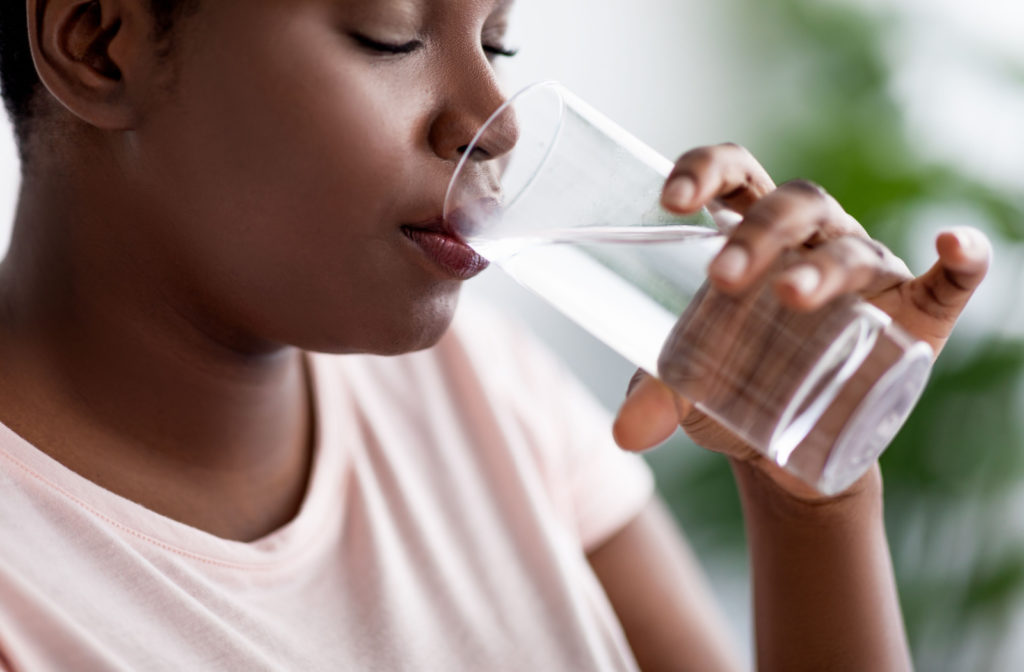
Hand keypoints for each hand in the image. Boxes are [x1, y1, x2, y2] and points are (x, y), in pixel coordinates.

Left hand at [612, 143, 990, 495]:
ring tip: (789, 297)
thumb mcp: (690, 385)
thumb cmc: (734, 384)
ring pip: (850, 248)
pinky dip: (960, 263)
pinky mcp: (914, 319)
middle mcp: (813, 239)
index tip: (671, 201)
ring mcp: (866, 274)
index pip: (735, 176)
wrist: (786, 444)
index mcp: (753, 234)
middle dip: (758, 234)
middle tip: (721, 280)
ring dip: (823, 266)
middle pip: (794, 205)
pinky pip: (947, 282)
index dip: (705, 171)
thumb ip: (656, 393)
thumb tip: (622, 434)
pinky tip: (954, 248)